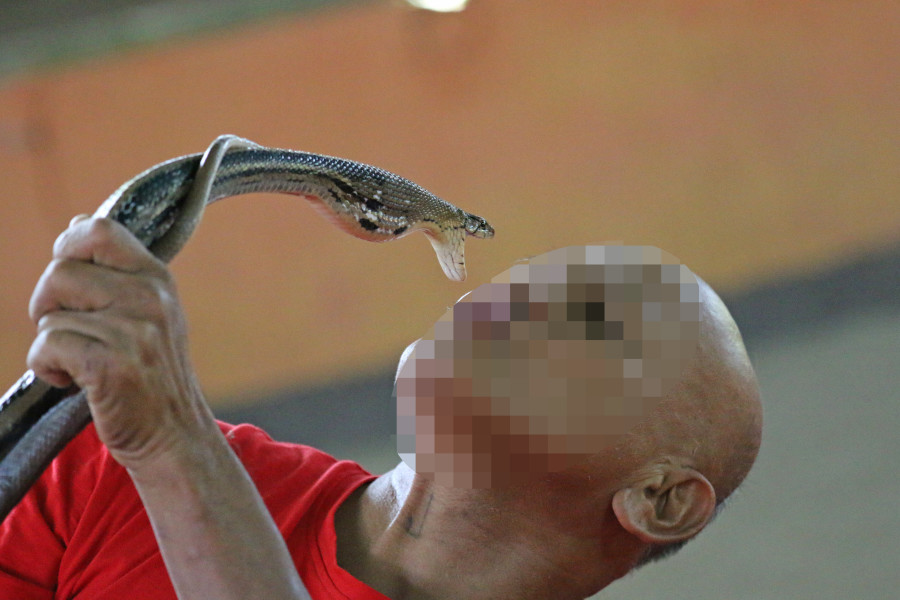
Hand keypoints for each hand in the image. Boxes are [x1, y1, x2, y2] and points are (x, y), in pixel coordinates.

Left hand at [27, 216, 209, 469]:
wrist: (174, 434)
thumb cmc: (151, 375)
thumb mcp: (150, 314)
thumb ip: (117, 273)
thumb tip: (78, 223)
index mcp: (157, 279)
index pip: (99, 230)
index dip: (68, 247)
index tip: (69, 282)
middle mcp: (149, 298)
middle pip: (59, 272)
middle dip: (47, 305)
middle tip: (70, 332)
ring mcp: (133, 331)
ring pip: (50, 316)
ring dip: (51, 343)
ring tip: (79, 362)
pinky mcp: (111, 364)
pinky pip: (47, 346)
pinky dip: (46, 367)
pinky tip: (73, 382)